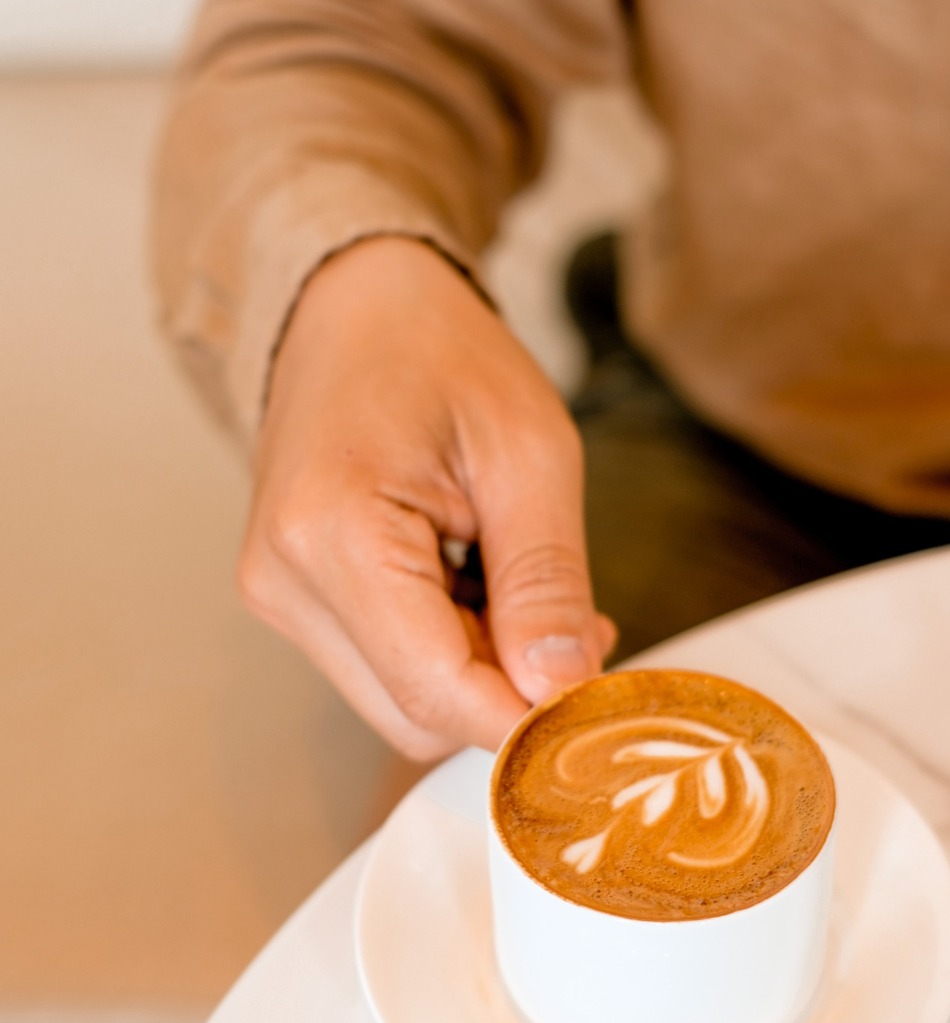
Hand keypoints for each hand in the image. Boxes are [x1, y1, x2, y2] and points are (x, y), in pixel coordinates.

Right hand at [238, 237, 615, 759]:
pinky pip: (383, 667)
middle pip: (416, 713)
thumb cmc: (438, 354)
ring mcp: (277, 591)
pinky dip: (447, 648)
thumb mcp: (529, 453)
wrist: (352, 304)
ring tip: (512, 575)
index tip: (599, 709)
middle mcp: (284, 577)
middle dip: (507, 691)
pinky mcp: (291, 596)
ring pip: (401, 701)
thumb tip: (562, 689)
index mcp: (334, 533)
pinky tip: (472, 579)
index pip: (437, 689)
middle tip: (574, 622)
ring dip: (479, 669)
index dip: (526, 718)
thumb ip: (546, 581)